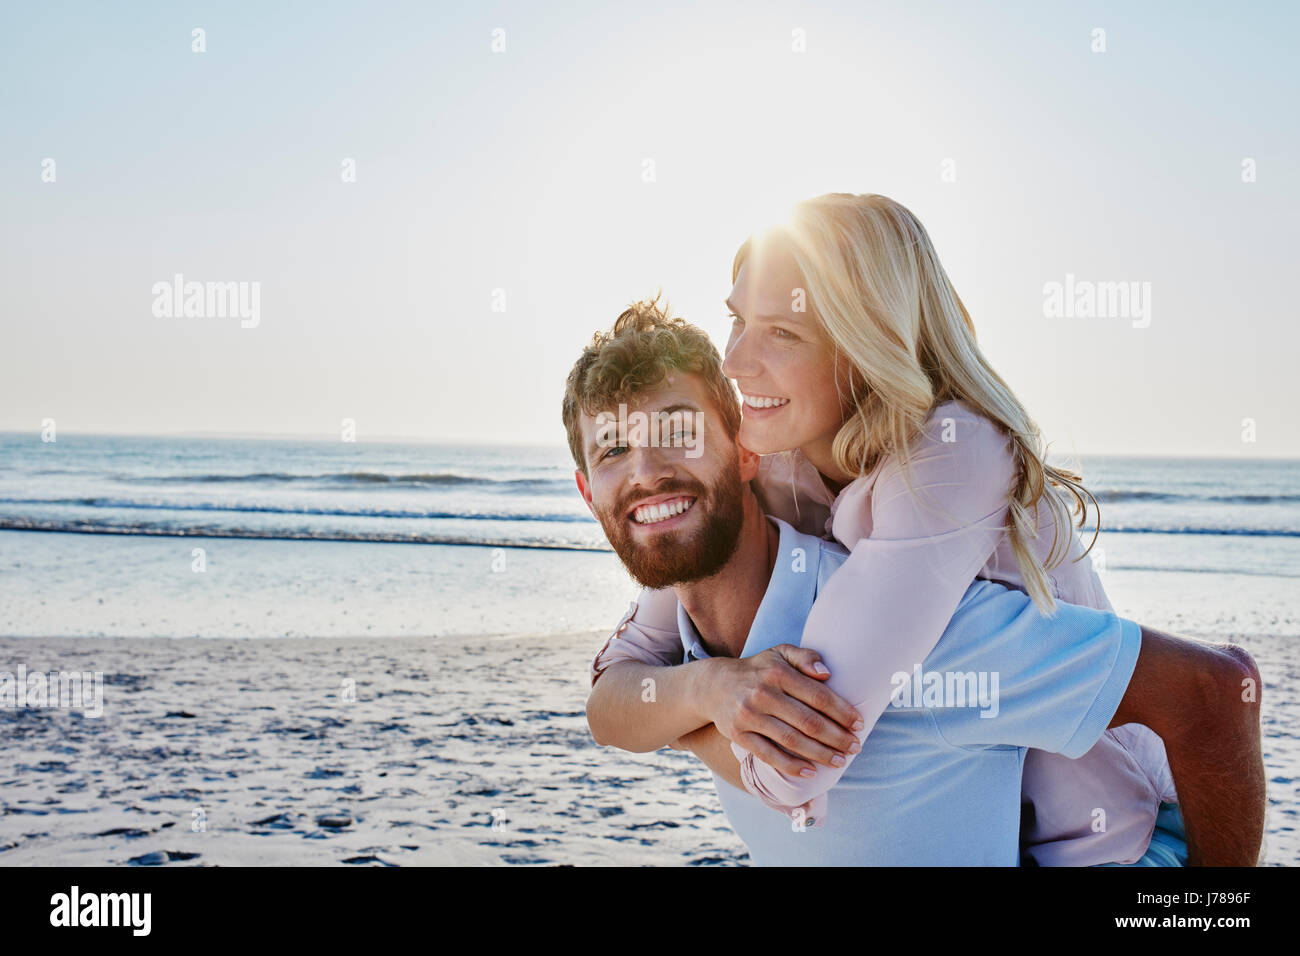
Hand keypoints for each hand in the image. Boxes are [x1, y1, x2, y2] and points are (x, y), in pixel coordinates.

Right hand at [704, 645, 863, 777]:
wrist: (714, 685)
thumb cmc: (758, 670)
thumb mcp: (779, 653)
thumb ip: (804, 657)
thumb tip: (826, 674)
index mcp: (777, 672)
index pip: (818, 695)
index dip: (842, 712)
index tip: (859, 724)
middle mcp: (763, 694)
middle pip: (809, 721)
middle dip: (837, 737)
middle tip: (856, 747)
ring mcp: (750, 716)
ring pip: (792, 740)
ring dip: (820, 754)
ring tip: (840, 761)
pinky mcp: (739, 735)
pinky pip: (769, 755)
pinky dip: (791, 766)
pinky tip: (810, 772)